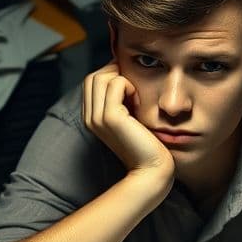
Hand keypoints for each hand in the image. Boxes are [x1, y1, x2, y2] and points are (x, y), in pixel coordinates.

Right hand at [83, 62, 174, 184]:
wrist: (150, 168)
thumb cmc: (145, 144)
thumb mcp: (128, 118)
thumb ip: (121, 100)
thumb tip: (123, 73)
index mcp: (91, 118)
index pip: (91, 82)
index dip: (110, 74)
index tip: (130, 82)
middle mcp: (90, 117)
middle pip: (93, 77)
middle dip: (114, 74)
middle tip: (134, 88)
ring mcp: (97, 117)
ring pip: (102, 77)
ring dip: (123, 80)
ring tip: (135, 97)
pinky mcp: (111, 117)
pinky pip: (116, 84)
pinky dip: (129, 85)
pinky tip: (139, 102)